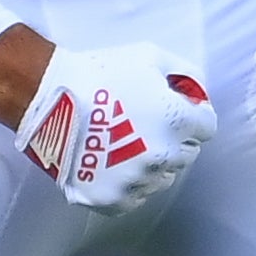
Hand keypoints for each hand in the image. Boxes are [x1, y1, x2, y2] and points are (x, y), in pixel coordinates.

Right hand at [12, 43, 215, 214]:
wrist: (50, 96)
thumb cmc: (98, 74)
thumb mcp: (149, 57)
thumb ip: (183, 73)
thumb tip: (196, 91)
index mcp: (176, 120)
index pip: (206, 127)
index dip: (191, 114)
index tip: (175, 108)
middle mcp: (162, 155)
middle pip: (186, 154)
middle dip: (174, 138)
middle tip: (147, 122)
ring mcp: (137, 181)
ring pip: (162, 177)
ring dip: (152, 162)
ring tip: (127, 142)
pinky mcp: (112, 199)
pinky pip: (135, 196)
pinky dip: (128, 183)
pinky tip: (113, 162)